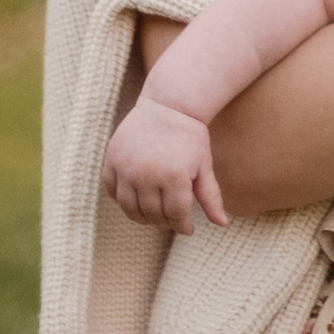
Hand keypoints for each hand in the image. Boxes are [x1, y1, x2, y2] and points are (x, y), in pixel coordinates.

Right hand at [103, 99, 227, 233]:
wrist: (167, 105)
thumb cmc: (190, 136)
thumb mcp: (204, 165)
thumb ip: (211, 196)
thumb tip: (222, 224)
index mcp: (174, 176)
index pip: (175, 215)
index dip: (183, 226)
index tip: (188, 228)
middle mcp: (147, 174)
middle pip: (152, 214)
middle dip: (164, 222)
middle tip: (171, 220)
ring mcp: (126, 167)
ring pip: (129, 208)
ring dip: (142, 217)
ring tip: (153, 215)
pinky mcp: (112, 160)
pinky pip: (112, 190)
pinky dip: (122, 200)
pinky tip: (135, 199)